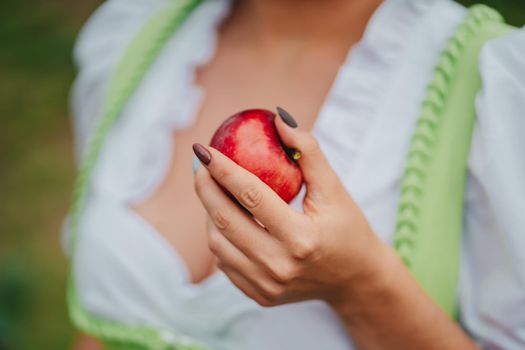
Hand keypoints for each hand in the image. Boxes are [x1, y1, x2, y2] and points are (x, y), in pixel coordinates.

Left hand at [193, 111, 387, 306]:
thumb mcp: (334, 188)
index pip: (251, 196)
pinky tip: (227, 218)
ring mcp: (267, 286)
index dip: (223, 168)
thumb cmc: (348, 228)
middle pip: (225, 220)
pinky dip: (220, 237)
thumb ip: (308, 152)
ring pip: (218, 244)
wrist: (356, 280)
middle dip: (205, 187)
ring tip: (214, 190)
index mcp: (301, 238)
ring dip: (210, 212)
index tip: (205, 149)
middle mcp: (280, 266)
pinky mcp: (260, 296)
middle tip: (202, 165)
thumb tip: (278, 118)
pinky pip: (225, 263)